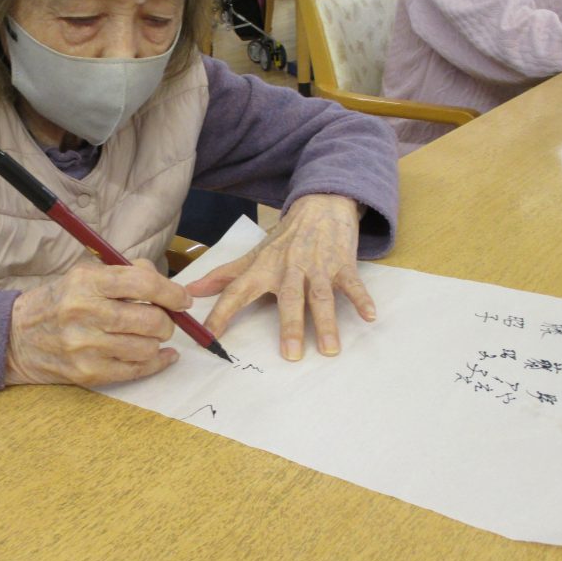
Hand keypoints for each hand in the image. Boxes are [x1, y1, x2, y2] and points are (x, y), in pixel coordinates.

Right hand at [5, 259, 190, 386]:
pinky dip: (155, 362)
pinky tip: (159, 355)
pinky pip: (136, 370)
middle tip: (163, 320)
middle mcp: (85, 313)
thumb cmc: (59, 302)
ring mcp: (85, 347)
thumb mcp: (84, 275)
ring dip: (156, 342)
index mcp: (86, 283)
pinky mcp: (88, 373)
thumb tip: (168, 287)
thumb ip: (126, 274)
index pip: (143, 283)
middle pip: (150, 319)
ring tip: (148, 336)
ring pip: (147, 347)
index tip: (183, 299)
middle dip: (166, 321)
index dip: (172, 292)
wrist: (16, 338)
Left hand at [186, 194, 373, 360]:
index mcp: (263, 269)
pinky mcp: (342, 264)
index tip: (209, 336)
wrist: (320, 206)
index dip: (221, 313)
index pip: (237, 291)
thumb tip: (192, 291)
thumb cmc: (285, 238)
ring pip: (320, 295)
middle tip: (290, 354)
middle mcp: (289, 268)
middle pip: (288, 298)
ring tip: (328, 348)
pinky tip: (369, 316)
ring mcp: (317, 266)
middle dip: (289, 326)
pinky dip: (361, 299)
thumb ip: (225, 276)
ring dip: (326, 322)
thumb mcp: (254, 255)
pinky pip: (352, 284)